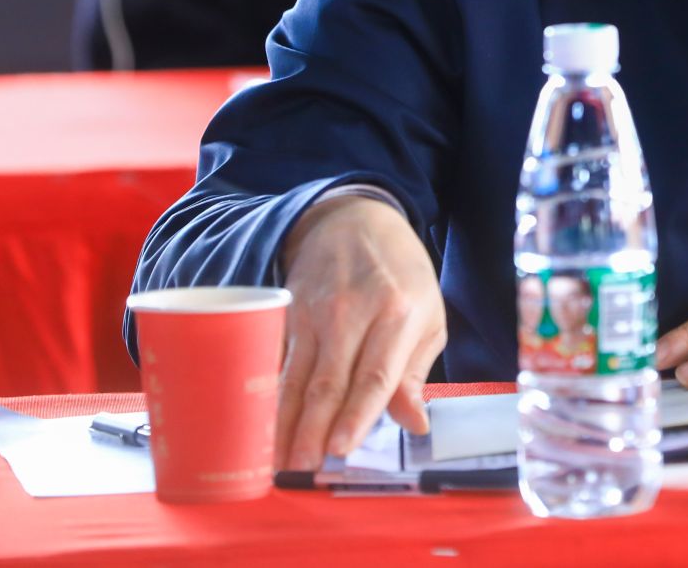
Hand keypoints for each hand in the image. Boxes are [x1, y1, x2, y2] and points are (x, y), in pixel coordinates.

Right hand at [274, 195, 444, 469]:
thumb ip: (415, 373)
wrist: (356, 220)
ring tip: (277, 459)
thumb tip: (414, 423)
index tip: (342, 449)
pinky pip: (276, 361)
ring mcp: (314, 312)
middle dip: (313, 429)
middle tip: (302, 468)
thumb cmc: (402, 276)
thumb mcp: (429, 316)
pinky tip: (258, 423)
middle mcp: (352, 313)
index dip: (356, 414)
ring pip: (295, 376)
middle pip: (328, 381)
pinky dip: (267, 395)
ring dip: (284, 421)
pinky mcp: (287, 313)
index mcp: (398, 314)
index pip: (374, 375)